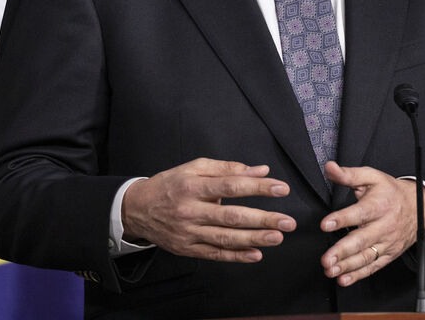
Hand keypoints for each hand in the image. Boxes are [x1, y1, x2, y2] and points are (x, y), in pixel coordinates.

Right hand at [121, 158, 296, 262]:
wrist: (138, 209)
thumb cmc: (170, 185)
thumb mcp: (193, 168)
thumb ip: (227, 168)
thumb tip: (260, 170)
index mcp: (193, 186)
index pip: (231, 186)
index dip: (258, 188)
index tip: (281, 189)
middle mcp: (190, 210)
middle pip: (231, 216)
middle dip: (262, 219)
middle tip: (287, 221)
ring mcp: (189, 232)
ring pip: (225, 238)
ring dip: (254, 239)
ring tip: (277, 237)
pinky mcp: (187, 249)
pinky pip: (215, 254)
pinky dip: (236, 256)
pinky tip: (255, 254)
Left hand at [319, 161, 424, 285]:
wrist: (418, 206)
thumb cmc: (390, 191)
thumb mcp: (371, 177)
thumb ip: (349, 174)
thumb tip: (330, 168)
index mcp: (378, 205)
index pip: (359, 213)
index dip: (342, 219)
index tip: (325, 224)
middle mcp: (383, 226)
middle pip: (362, 240)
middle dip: (342, 251)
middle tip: (326, 259)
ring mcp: (386, 242)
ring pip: (366, 257)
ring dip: (347, 266)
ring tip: (331, 270)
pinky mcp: (388, 254)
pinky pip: (373, 267)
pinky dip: (359, 275)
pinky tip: (344, 279)